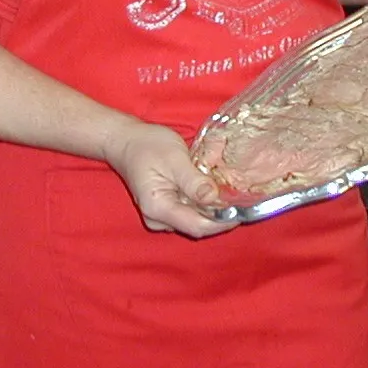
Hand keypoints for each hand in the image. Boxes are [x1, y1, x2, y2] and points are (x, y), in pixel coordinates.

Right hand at [101, 119, 239, 238]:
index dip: (222, 221)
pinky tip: (212, 190)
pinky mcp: (164, 211)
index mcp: (158, 208)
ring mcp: (159, 218)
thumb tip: (215, 199)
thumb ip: (194, 181)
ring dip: (212, 211)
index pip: (197, 226)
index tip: (242, 207)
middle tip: (240, 198)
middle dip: (220, 216)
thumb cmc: (148, 145)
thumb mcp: (175, 158)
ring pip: (194, 221)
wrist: (125, 141)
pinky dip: (202, 205)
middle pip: (197, 226)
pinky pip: (188, 214)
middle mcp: (157, 220)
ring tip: (228, 192)